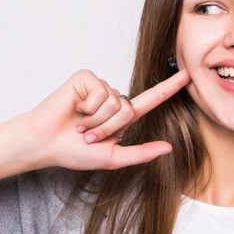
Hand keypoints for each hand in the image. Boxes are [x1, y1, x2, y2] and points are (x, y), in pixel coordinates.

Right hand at [23, 69, 190, 170]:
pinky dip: (88, 107)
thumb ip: (141, 153)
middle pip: (128, 109)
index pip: (152, 99)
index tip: (188, 75)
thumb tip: (169, 147)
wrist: (45, 144)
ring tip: (79, 124)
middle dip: (108, 128)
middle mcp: (112, 98)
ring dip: (96, 120)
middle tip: (88, 135)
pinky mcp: (86, 78)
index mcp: (121, 116)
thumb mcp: (112, 158)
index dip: (170, 88)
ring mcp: (99, 87)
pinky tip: (75, 109)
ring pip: (114, 102)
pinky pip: (100, 92)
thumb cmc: (73, 151)